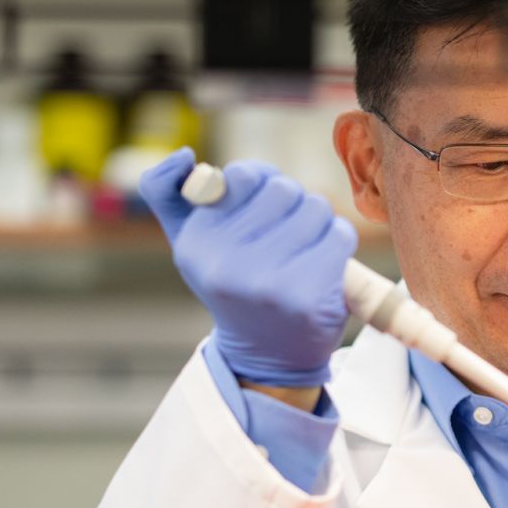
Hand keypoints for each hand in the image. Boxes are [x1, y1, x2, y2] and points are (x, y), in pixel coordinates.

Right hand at [140, 147, 358, 387]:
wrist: (267, 352)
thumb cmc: (232, 283)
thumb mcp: (189, 240)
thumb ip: (167, 193)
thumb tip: (183, 155)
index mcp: (196, 244)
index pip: (244, 175)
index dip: (262, 182)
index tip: (260, 208)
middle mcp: (226, 264)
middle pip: (284, 189)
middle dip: (291, 203)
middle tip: (285, 234)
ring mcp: (269, 283)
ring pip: (316, 207)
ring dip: (317, 223)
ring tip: (302, 251)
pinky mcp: (310, 296)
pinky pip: (340, 235)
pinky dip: (337, 243)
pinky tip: (321, 266)